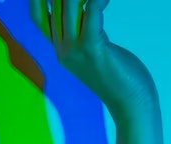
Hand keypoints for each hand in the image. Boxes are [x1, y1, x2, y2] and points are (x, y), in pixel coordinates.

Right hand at [31, 0, 157, 120]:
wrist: (133, 107)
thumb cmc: (121, 78)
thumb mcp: (98, 51)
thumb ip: (89, 32)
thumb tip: (89, 8)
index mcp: (60, 49)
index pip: (38, 14)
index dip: (41, 0)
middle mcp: (62, 48)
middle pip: (53, 3)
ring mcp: (75, 50)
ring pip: (68, 4)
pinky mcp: (94, 49)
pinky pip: (91, 12)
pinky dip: (97, 0)